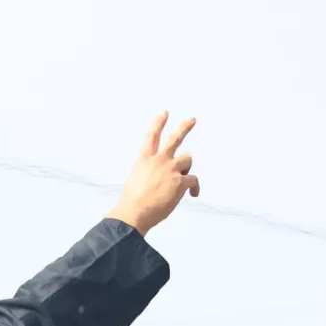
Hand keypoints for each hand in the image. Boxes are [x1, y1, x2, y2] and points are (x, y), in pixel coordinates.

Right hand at [108, 113, 197, 234]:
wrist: (134, 212)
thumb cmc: (131, 202)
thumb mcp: (135, 181)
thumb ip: (148, 174)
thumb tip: (160, 179)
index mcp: (144, 160)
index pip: (151, 137)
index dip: (158, 123)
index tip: (164, 113)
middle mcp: (158, 161)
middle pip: (174, 138)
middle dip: (184, 127)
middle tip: (192, 120)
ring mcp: (171, 169)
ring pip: (188, 159)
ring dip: (187, 167)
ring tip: (184, 176)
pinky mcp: (180, 182)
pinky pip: (193, 180)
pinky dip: (194, 187)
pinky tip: (193, 193)